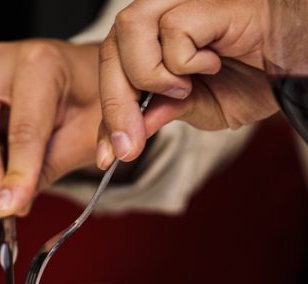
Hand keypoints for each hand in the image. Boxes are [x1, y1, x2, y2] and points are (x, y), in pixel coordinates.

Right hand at [0, 40, 100, 221]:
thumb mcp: (85, 139)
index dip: (15, 175)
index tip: (9, 209)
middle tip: (1, 206)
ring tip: (10, 191)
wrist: (92, 79)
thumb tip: (6, 205)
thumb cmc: (94, 103)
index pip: (20, 130)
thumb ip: (45, 170)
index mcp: (40, 64)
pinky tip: (4, 176)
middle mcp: (0, 64)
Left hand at [96, 0, 278, 167]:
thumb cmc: (254, 78)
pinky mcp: (206, 1)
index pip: (111, 73)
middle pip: (109, 50)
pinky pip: (172, 30)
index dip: (107, 117)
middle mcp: (162, 14)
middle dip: (115, 107)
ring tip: (183, 88)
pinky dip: (185, 60)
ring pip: (129, 29)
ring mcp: (182, 2)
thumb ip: (158, 114)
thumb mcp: (196, 108)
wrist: (296, 68)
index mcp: (155, 41)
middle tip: (130, 146)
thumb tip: (125, 137)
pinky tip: (212, 62)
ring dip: (148, 75)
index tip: (107, 157)